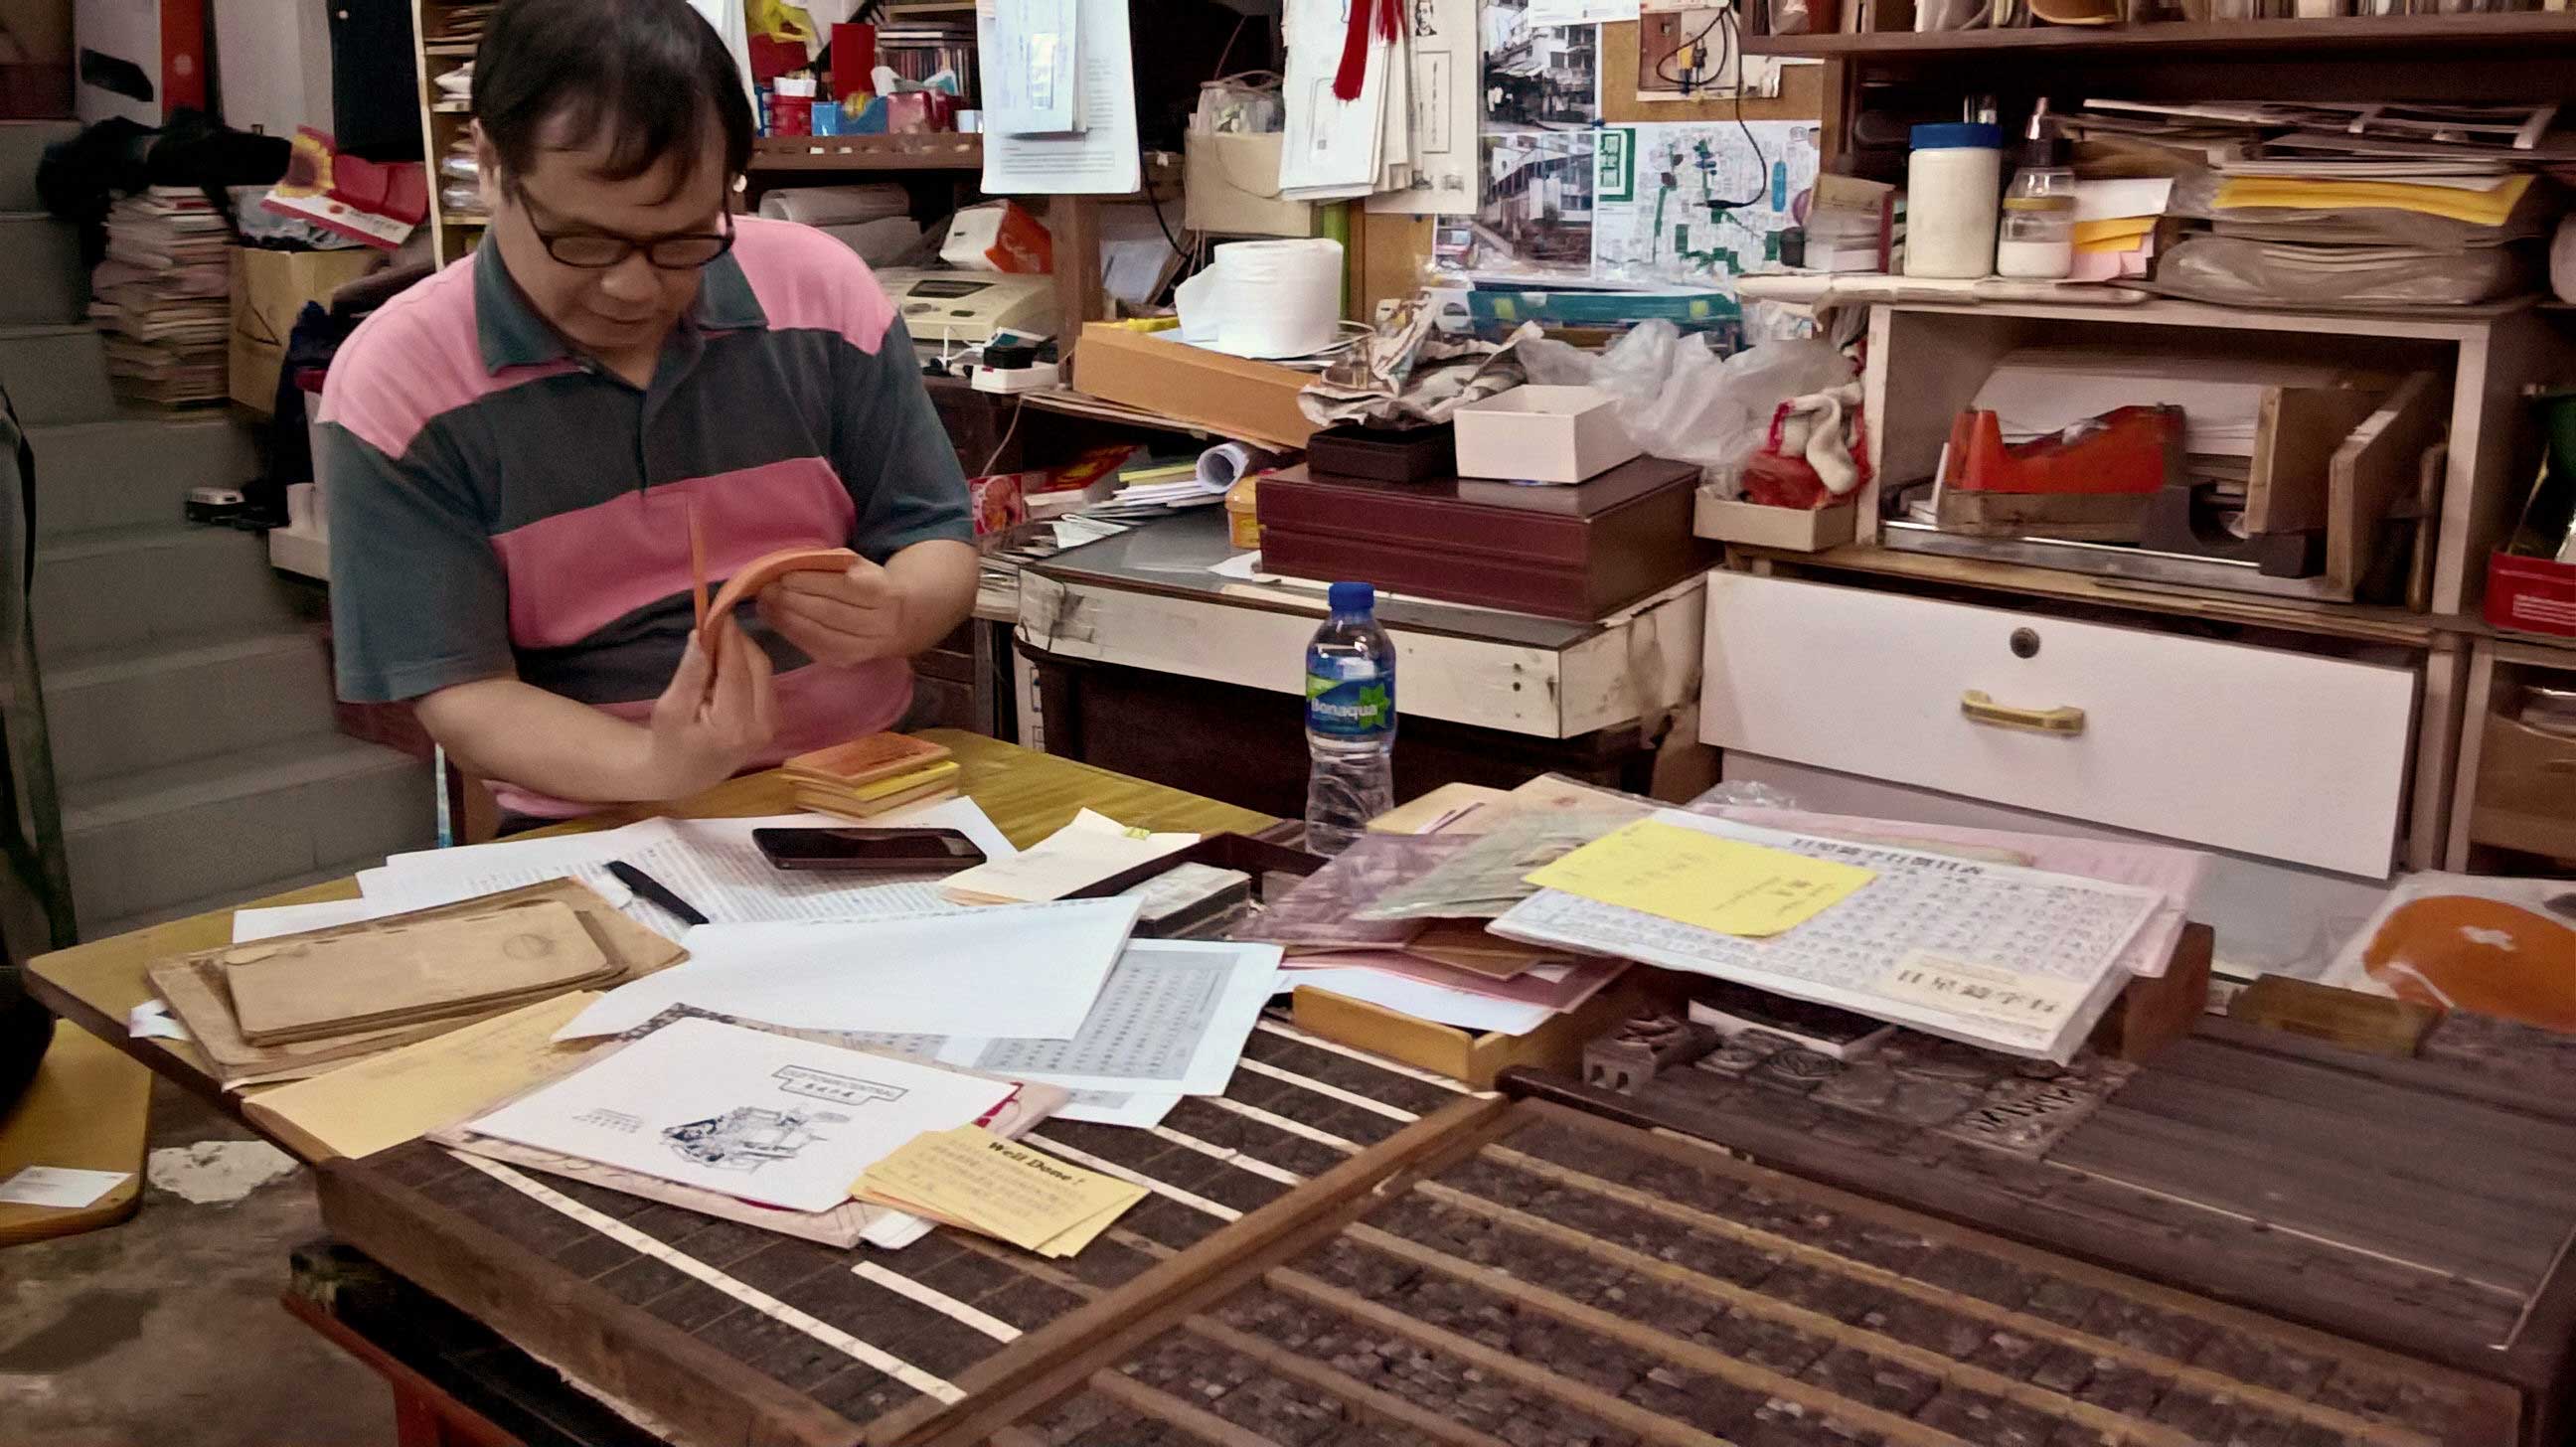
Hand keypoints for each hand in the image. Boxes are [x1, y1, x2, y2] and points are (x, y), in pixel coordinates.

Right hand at [640, 615, 776, 798]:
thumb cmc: (670, 741)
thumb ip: (690, 674)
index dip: (729, 637)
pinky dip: (746, 665)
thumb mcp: (670, 709)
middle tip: (712, 625)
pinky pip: (764, 679)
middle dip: (736, 641)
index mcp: (734, 728)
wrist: (685, 774)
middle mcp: (762, 727)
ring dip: (741, 652)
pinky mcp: (774, 719)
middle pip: (757, 666)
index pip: (737, 670)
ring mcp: (773, 725)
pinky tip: (724, 667)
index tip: (718, 611)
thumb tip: (701, 635)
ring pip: (764, 670)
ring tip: (713, 650)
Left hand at [756, 556, 907, 666]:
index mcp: (883, 592)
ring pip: (820, 634)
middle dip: (793, 601)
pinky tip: (776, 620)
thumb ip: (831, 565)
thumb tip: (787, 566)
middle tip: (766, 589)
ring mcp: (864, 647)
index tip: (784, 575)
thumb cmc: (871, 586)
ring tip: (765, 604)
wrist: (902, 621)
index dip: (812, 582)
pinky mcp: (849, 661)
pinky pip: (816, 648)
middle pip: (830, 612)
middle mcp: (878, 623)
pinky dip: (792, 633)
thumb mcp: (861, 568)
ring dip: (787, 619)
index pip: (844, 587)